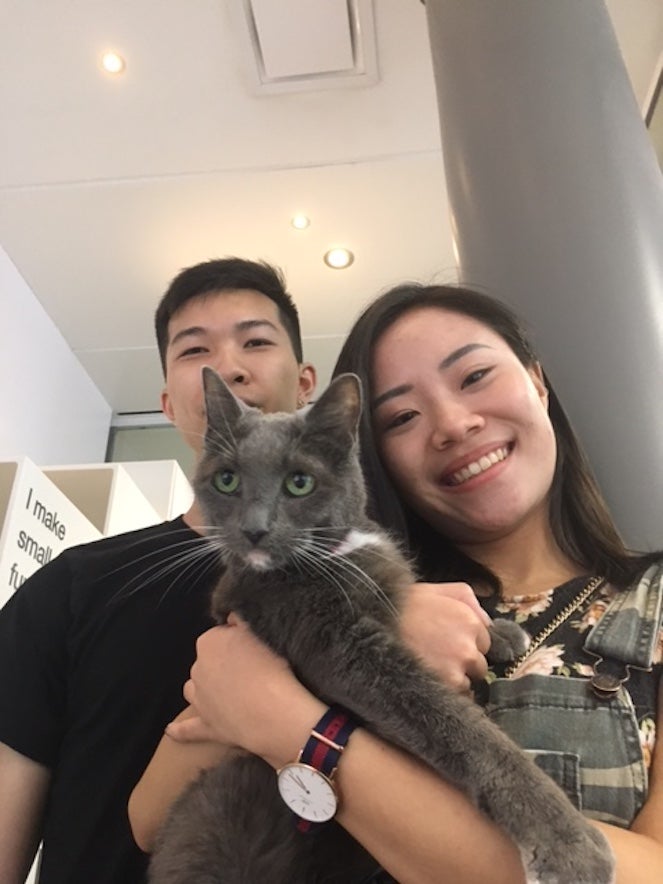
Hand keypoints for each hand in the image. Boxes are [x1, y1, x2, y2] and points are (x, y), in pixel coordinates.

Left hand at [167, 615, 324, 766]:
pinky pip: (187, 729)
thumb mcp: (260, 632)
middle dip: (224, 663)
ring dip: (206, 688)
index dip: (238, 639)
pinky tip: (170, 730)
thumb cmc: (271, 668)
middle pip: (209, 661)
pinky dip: (179, 730)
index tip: (254, 646)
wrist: (274, 713)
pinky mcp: (207, 726)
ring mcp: (200, 699)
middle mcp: (198, 669)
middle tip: (252, 668)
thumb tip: (231, 617)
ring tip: (227, 691)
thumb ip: (241, 621)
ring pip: (195, 689)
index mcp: (209, 642)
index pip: (221, 634)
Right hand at [399, 583, 490, 691]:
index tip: (450, 642)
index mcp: (469, 620)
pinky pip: (459, 696)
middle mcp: (469, 645)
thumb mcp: (436, 590)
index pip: (485, 642)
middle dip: (464, 663)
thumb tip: (487, 621)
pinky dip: (447, 691)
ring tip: (431, 668)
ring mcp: (458, 668)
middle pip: (479, 664)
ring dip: (455, 678)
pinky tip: (429, 678)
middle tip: (439, 656)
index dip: (467, 643)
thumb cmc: (400, 606)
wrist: (369, 626)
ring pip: (469, 682)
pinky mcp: (446, 686)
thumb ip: (467, 599)